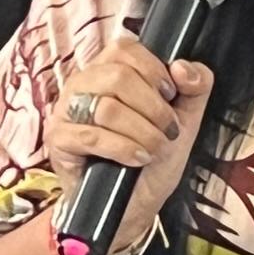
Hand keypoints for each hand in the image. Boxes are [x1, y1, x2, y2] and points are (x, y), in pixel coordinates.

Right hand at [52, 42, 215, 247]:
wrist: (134, 205)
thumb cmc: (152, 160)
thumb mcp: (185, 120)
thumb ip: (194, 88)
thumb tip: (184, 67)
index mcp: (108, 72)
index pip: (125, 49)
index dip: (154, 70)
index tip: (170, 95)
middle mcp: (83, 86)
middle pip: (118, 76)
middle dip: (154, 107)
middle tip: (168, 130)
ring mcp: (66, 112)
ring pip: (107, 107)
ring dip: (142, 132)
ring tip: (153, 148)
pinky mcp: (59, 140)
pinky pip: (92, 135)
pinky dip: (123, 148)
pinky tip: (137, 158)